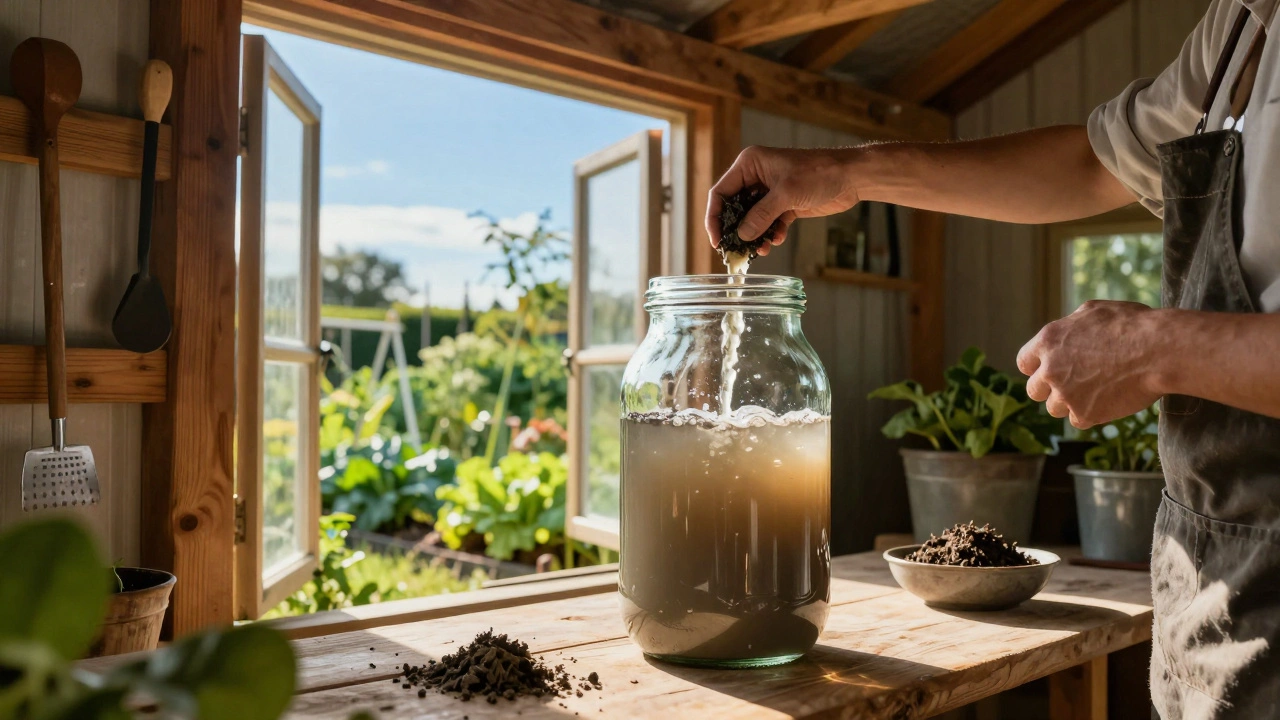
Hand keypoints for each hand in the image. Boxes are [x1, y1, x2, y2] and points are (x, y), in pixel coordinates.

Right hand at [706, 146, 860, 254]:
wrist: (850, 177)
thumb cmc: (818, 173)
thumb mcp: (785, 194)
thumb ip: (761, 215)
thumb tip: (742, 235)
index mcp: (749, 165)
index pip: (721, 193)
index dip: (714, 218)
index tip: (717, 241)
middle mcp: (756, 177)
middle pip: (734, 208)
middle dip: (736, 230)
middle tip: (736, 251)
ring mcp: (770, 192)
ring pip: (752, 219)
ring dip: (754, 236)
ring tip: (760, 250)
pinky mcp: (784, 204)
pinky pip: (769, 223)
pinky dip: (771, 233)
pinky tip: (776, 240)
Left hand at [1017, 301, 1165, 428]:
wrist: (1158, 351)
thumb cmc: (1132, 325)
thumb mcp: (1093, 311)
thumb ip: (1070, 325)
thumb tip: (1066, 331)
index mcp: (1048, 341)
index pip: (1025, 362)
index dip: (1036, 368)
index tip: (1047, 371)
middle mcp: (1050, 369)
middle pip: (1033, 390)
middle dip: (1049, 389)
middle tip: (1070, 386)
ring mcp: (1065, 394)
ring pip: (1053, 408)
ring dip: (1069, 403)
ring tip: (1094, 392)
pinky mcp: (1084, 414)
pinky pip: (1076, 420)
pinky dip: (1089, 414)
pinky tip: (1106, 401)